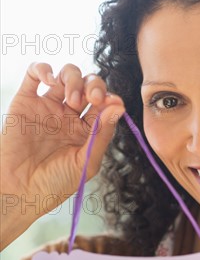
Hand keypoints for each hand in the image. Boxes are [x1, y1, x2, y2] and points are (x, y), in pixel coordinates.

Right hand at [1, 62, 124, 219]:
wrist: (20, 191)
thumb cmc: (55, 184)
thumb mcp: (86, 163)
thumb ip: (102, 135)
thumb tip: (119, 107)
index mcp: (88, 130)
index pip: (105, 104)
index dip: (110, 99)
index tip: (111, 104)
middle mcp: (69, 116)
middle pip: (89, 86)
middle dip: (95, 85)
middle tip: (93, 99)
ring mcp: (48, 107)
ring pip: (66, 76)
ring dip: (74, 78)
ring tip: (72, 99)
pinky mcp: (26, 102)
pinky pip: (34, 74)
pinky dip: (44, 68)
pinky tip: (51, 80)